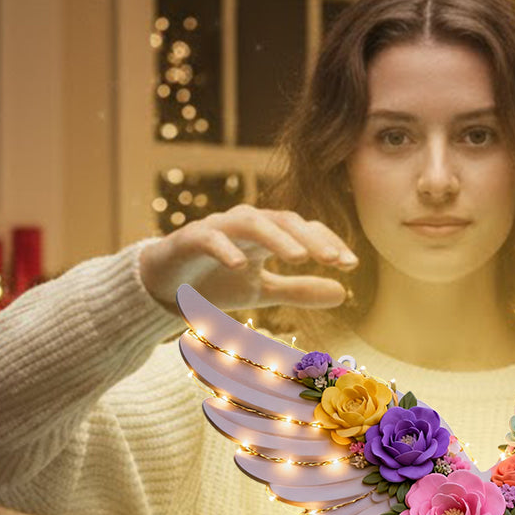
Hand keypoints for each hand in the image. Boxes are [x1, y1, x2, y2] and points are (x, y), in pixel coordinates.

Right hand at [139, 204, 358, 312]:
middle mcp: (244, 225)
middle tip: (334, 260)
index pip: (303, 230)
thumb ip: (300, 290)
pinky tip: (241, 265)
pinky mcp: (188, 240)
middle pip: (282, 220)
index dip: (327, 243)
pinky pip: (208, 238)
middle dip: (310, 238)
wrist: (164, 287)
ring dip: (277, 238)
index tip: (350, 265)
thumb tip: (344, 293)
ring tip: (299, 258)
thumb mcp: (263, 291)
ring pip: (250, 222)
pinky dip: (225, 248)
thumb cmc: (216, 282)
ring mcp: (216, 229)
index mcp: (265, 234)